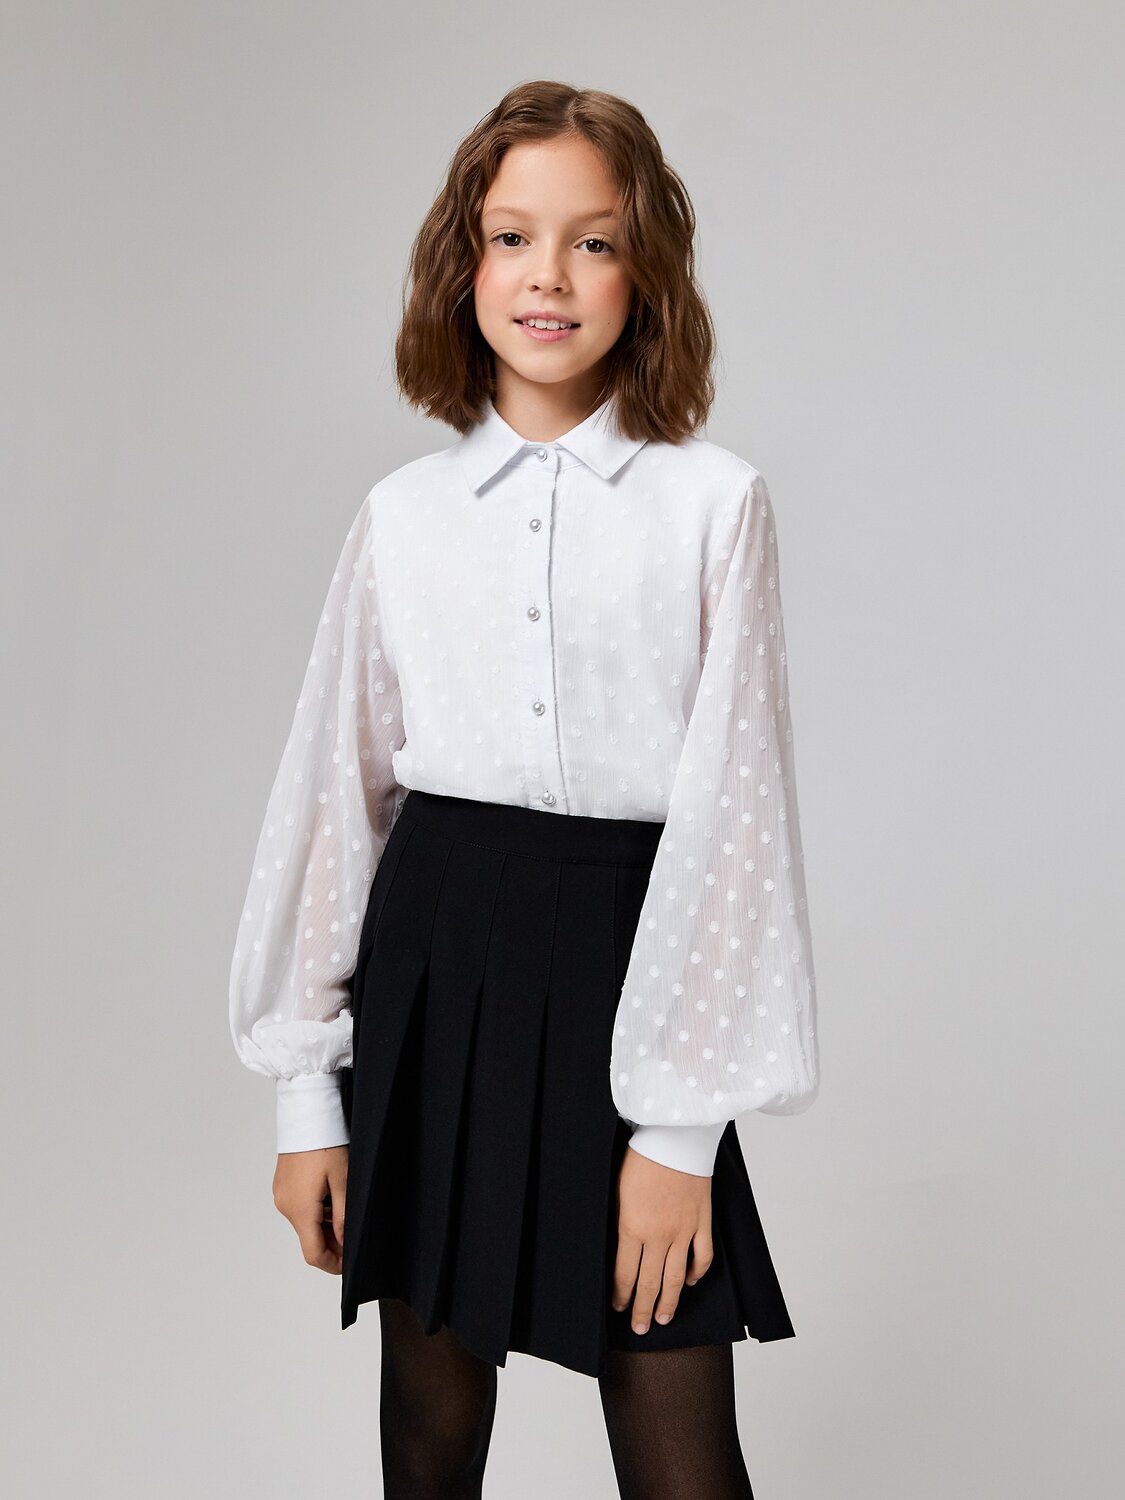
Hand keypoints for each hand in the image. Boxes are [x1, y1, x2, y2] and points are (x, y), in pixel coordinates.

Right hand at [272, 1145, 348, 1274]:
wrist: (307, 1114)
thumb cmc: (326, 1142)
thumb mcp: (343, 1180)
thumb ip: (343, 1215)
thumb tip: (344, 1242)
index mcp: (300, 1209)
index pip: (313, 1253)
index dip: (332, 1264)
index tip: (349, 1264)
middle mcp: (286, 1206)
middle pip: (309, 1240)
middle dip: (331, 1245)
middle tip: (353, 1238)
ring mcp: (282, 1196)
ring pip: (305, 1224)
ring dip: (324, 1227)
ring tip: (345, 1212)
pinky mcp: (282, 1186)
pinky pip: (299, 1208)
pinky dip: (315, 1212)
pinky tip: (331, 1198)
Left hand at [611, 1143, 713, 1333]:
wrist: (675, 1136)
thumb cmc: (640, 1157)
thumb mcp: (616, 1190)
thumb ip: (618, 1221)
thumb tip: (616, 1247)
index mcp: (632, 1227)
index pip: (625, 1274)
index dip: (622, 1295)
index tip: (619, 1308)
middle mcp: (659, 1236)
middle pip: (650, 1283)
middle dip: (643, 1309)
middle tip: (640, 1329)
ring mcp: (684, 1230)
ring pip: (677, 1277)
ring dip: (669, 1301)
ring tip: (663, 1319)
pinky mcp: (703, 1221)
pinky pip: (703, 1256)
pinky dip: (697, 1273)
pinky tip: (690, 1282)